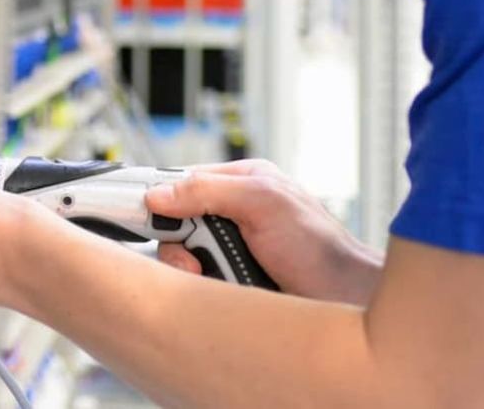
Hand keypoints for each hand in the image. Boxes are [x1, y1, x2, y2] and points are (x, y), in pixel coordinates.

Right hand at [144, 159, 381, 304]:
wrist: (349, 303)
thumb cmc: (321, 249)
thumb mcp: (263, 203)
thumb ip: (208, 190)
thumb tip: (158, 194)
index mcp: (242, 181)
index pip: (180, 181)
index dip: (158, 198)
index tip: (135, 213)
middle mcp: (234, 212)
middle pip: (175, 223)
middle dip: (182, 245)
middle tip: (198, 258)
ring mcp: (232, 248)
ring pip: (183, 258)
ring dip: (197, 270)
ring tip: (227, 276)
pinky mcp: (231, 280)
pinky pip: (197, 284)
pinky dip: (207, 288)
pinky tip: (229, 290)